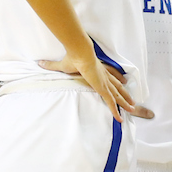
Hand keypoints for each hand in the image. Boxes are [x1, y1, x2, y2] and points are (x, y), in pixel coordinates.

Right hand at [38, 54, 153, 121]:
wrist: (80, 53)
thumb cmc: (73, 57)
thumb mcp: (62, 64)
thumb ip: (52, 65)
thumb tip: (39, 63)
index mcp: (98, 70)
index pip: (110, 77)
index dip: (116, 81)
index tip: (123, 83)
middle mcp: (104, 76)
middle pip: (118, 87)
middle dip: (125, 94)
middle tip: (132, 100)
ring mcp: (105, 83)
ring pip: (118, 95)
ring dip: (124, 103)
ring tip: (132, 109)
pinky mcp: (102, 88)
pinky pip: (111, 102)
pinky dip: (115, 110)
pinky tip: (119, 118)